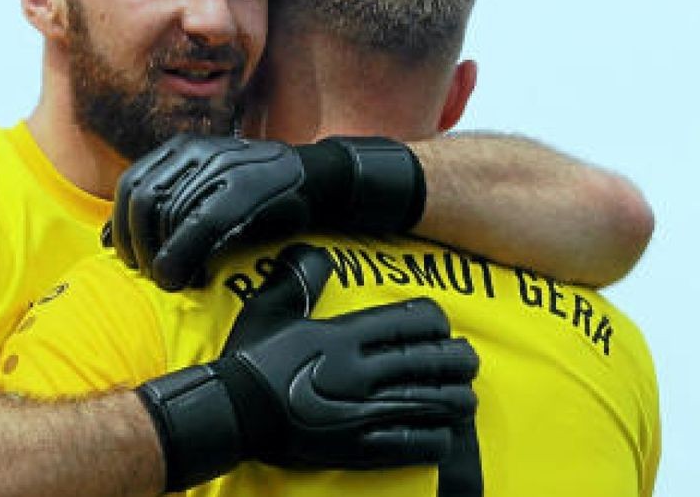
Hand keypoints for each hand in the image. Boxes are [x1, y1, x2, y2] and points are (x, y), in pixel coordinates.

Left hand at [106, 134, 424, 289]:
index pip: (130, 185)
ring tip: (172, 280)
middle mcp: (197, 150)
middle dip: (137, 245)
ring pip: (167, 213)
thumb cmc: (258, 196)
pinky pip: (198, 223)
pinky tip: (184, 279)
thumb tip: (108, 241)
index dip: (121, 228)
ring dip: (160, 257)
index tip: (129, 260)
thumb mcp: (202, 196)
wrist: (316, 181)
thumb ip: (161, 210)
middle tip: (149, 275)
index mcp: (181, 148)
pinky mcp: (243, 187)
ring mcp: (220, 165)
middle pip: (142, 200)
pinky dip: (181, 257)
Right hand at [135, 244, 478, 490]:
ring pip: (432, 403)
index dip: (436, 322)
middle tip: (467, 360)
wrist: (232, 415)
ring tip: (464, 398)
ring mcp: (363, 411)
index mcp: (343, 336)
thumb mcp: (268, 309)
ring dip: (456, 400)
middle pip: (431, 362)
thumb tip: (315, 252)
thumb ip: (297, 279)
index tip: (440, 324)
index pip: (411, 322)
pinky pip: (414, 443)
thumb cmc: (248, 361)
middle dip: (459, 360)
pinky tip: (445, 434)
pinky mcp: (360, 447)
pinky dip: (438, 437)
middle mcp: (360, 372)